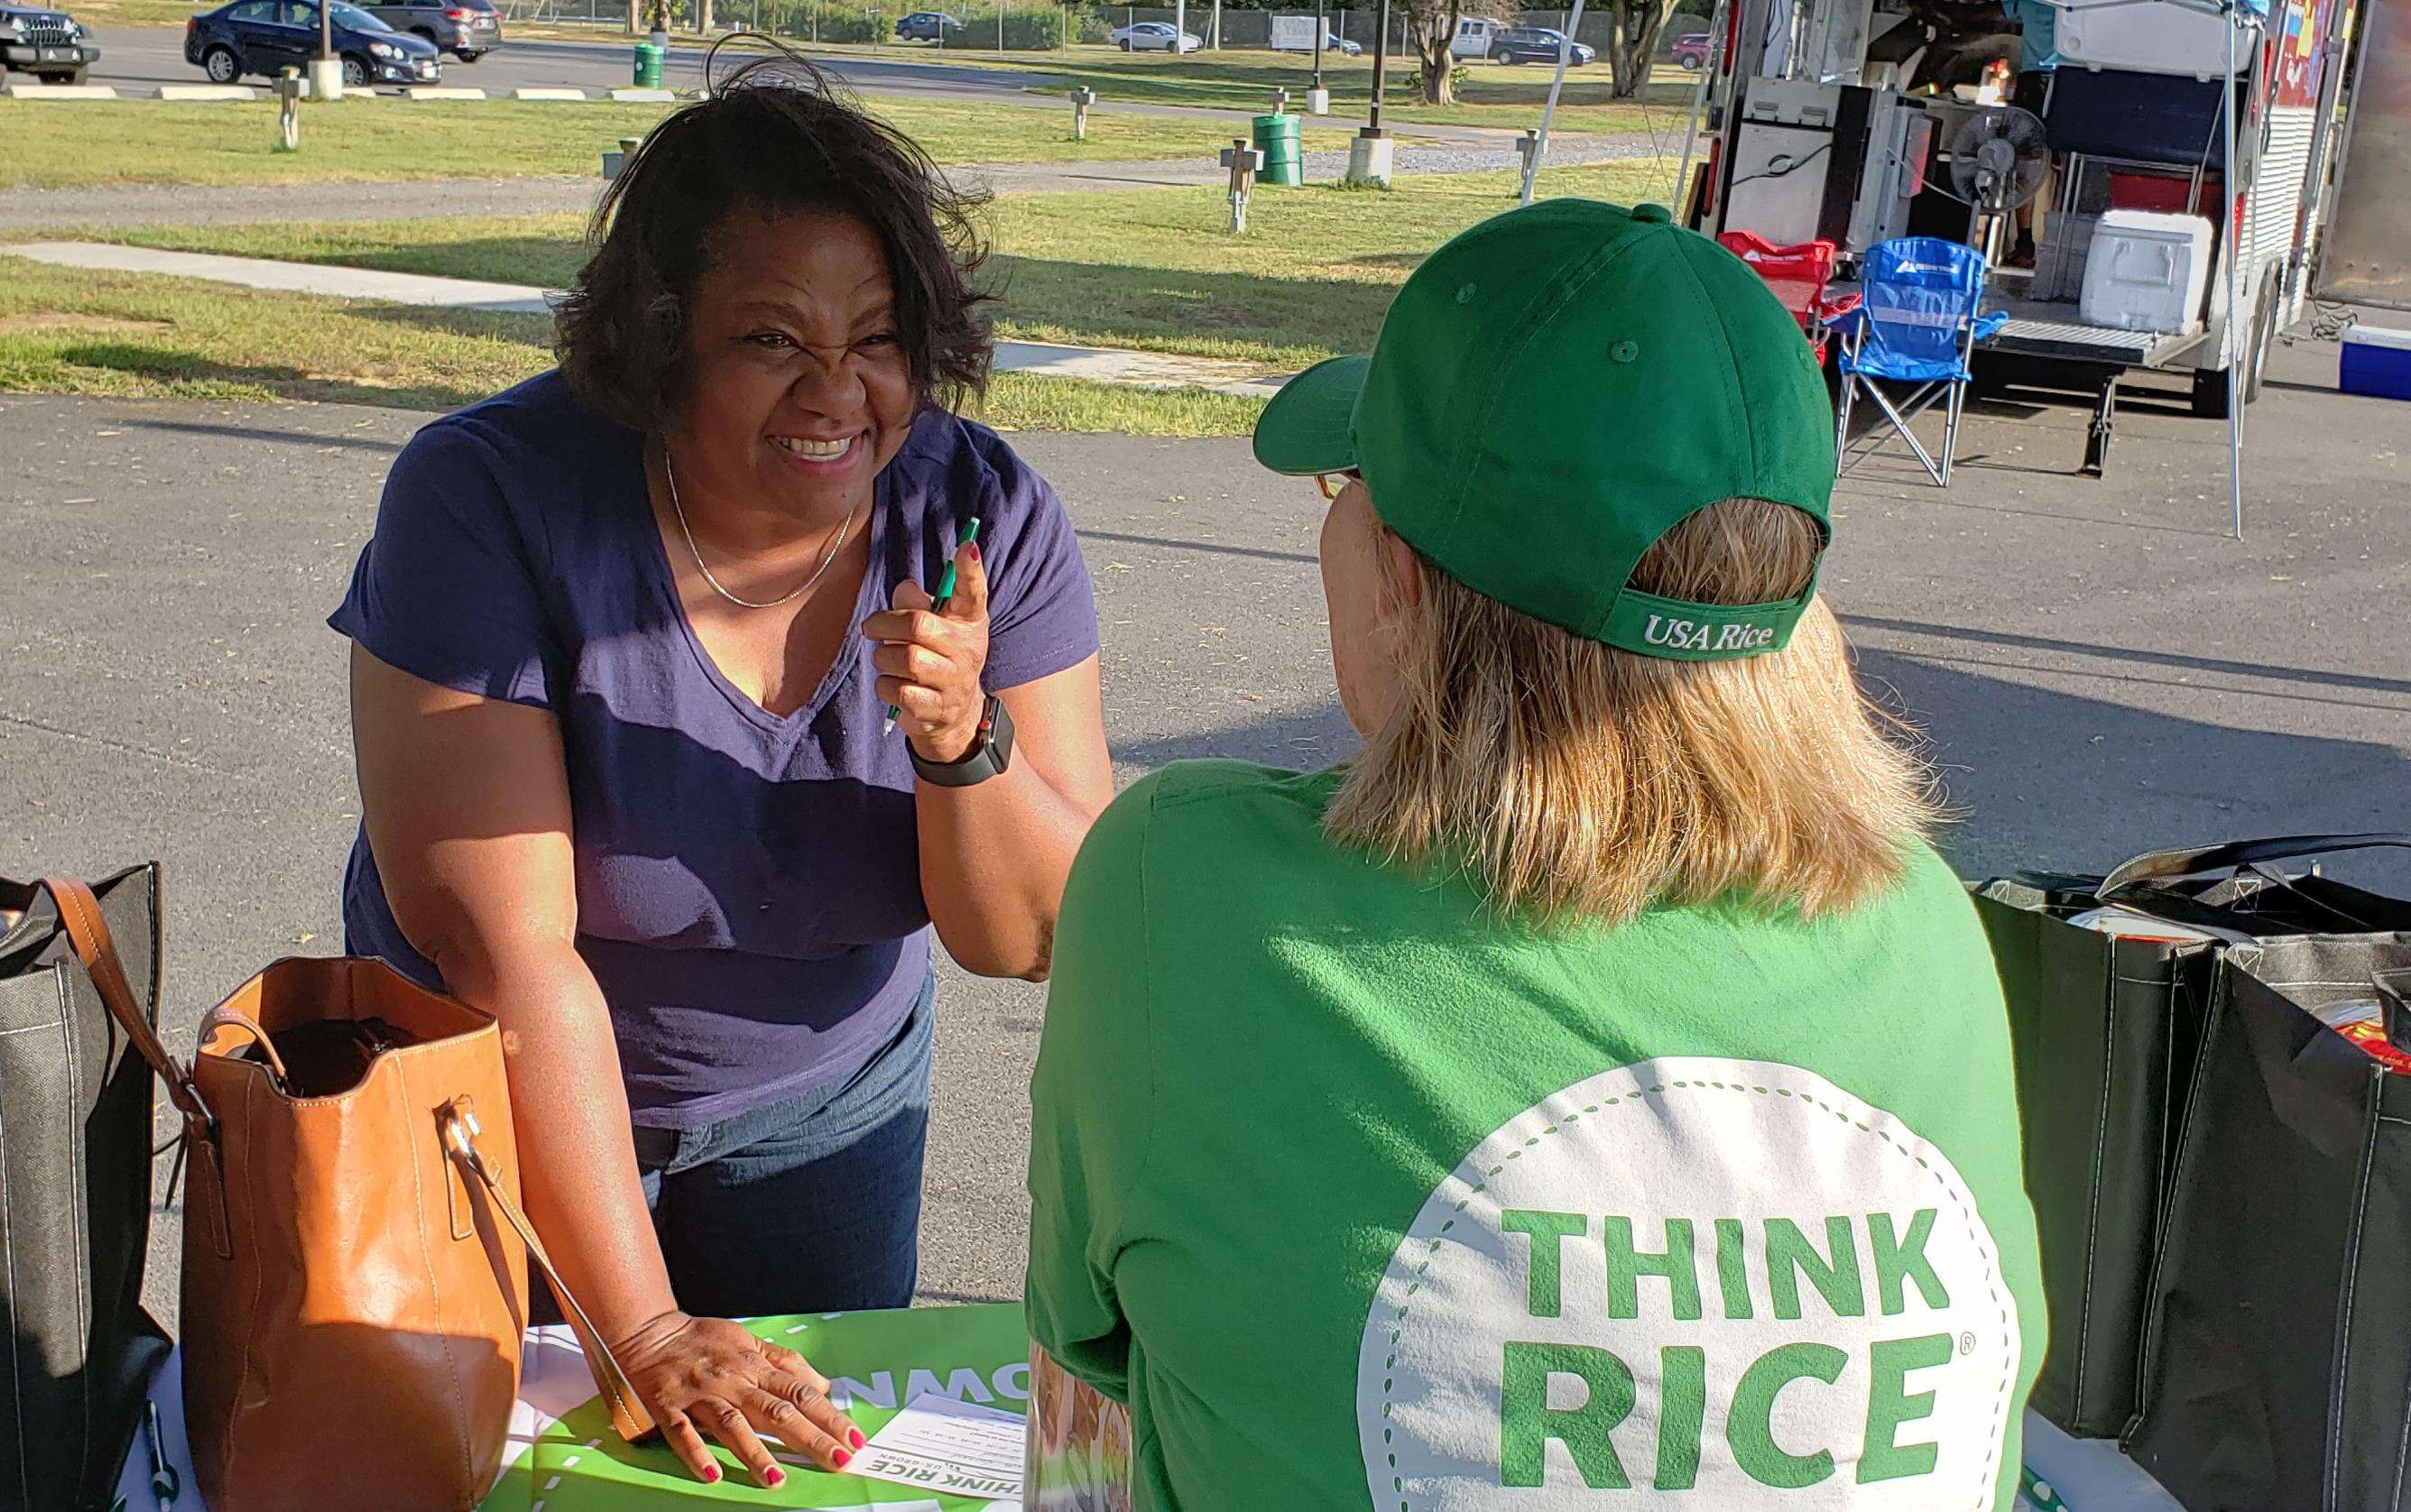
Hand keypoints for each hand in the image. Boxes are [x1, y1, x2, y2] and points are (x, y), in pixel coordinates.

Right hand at [613, 1310, 863, 1486]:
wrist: (650, 1332)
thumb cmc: (703, 1341)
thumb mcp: (750, 1342)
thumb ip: (787, 1364)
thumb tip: (822, 1385)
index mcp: (755, 1365)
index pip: (801, 1394)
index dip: (829, 1417)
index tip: (853, 1439)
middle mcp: (733, 1380)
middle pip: (777, 1411)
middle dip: (810, 1437)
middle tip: (837, 1460)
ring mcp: (700, 1394)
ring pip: (732, 1424)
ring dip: (755, 1451)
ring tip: (777, 1478)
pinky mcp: (668, 1407)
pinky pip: (683, 1432)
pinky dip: (697, 1453)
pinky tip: (713, 1474)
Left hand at [865, 539, 989, 763]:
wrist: (955, 715)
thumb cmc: (939, 657)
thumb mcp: (936, 627)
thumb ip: (918, 605)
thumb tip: (903, 589)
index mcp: (969, 621)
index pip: (974, 591)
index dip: (971, 568)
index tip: (968, 545)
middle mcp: (968, 649)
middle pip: (917, 626)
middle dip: (884, 623)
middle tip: (871, 627)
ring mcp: (955, 681)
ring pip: (905, 660)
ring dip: (884, 657)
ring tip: (887, 659)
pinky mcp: (937, 709)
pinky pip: (897, 690)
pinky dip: (885, 685)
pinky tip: (893, 684)